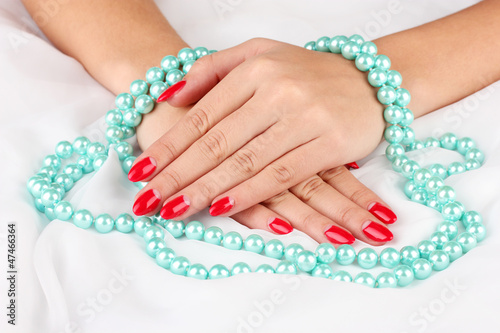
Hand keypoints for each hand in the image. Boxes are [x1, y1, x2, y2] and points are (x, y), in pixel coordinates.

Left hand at [131, 38, 385, 229]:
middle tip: (146, 201)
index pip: (202, 115)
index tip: (141, 171)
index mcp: (254, 69)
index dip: (169, 146)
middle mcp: (276, 91)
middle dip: (177, 175)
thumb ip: (212, 70)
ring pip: (244, 162)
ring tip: (173, 210)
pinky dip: (250, 193)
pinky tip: (222, 208)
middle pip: (216, 143)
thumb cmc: (307, 72)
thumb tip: (170, 96)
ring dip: (205, 190)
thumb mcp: (259, 54)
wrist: (371, 80)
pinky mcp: (329, 144)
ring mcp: (304, 117)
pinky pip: (281, 174)